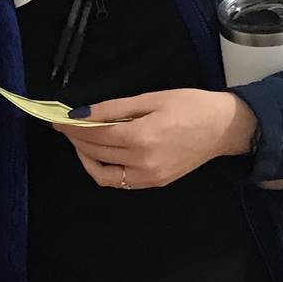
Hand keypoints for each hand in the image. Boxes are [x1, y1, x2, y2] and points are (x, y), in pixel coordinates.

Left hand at [52, 89, 256, 189]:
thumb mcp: (151, 98)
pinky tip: (99, 155)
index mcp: (142, 137)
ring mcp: (149, 177)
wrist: (224, 127)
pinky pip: (118, 182)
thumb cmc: (191, 105)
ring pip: (102, 173)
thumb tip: (82, 114)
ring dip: (86, 156)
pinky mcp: (155, 183)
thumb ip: (113, 108)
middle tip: (65, 126)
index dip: (73, 127)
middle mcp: (142, 162)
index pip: (95, 135)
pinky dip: (102, 170)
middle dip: (76, 139)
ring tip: (80, 140)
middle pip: (96, 152)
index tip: (58, 119)